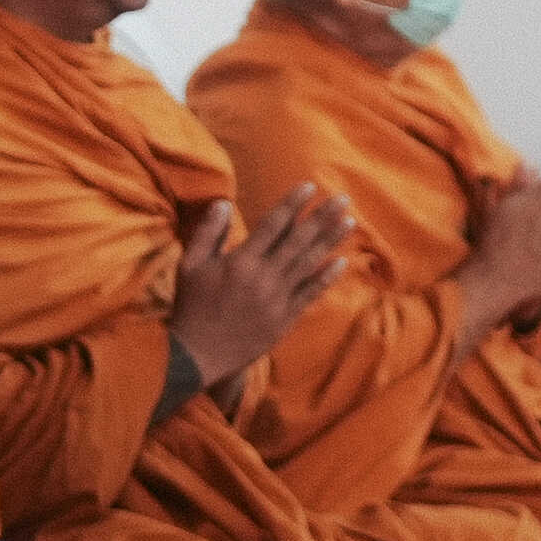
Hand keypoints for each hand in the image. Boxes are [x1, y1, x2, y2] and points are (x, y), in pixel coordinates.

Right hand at [171, 185, 355, 385]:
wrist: (199, 354)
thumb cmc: (191, 306)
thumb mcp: (190, 265)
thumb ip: (209, 232)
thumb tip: (224, 203)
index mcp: (241, 261)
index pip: (273, 224)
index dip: (293, 204)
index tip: (310, 186)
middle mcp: (264, 277)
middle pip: (299, 240)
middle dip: (322, 217)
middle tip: (343, 198)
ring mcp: (278, 299)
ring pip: (310, 264)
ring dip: (331, 241)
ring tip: (350, 222)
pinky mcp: (285, 318)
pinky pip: (310, 294)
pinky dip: (327, 277)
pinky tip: (342, 262)